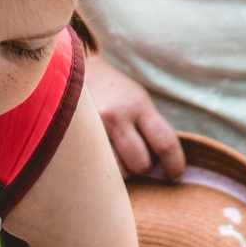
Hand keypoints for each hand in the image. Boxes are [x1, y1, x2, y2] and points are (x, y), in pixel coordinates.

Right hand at [86, 54, 185, 179]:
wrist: (71, 72)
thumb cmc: (111, 93)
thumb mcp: (137, 101)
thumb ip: (150, 128)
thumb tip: (165, 165)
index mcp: (138, 105)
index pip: (165, 143)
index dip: (174, 165)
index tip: (174, 174)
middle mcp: (116, 116)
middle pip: (141, 163)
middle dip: (144, 167)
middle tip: (139, 160)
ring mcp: (93, 129)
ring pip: (118, 171)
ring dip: (123, 171)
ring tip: (117, 156)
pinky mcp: (76, 139)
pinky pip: (97, 168)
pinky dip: (104, 170)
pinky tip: (102, 160)